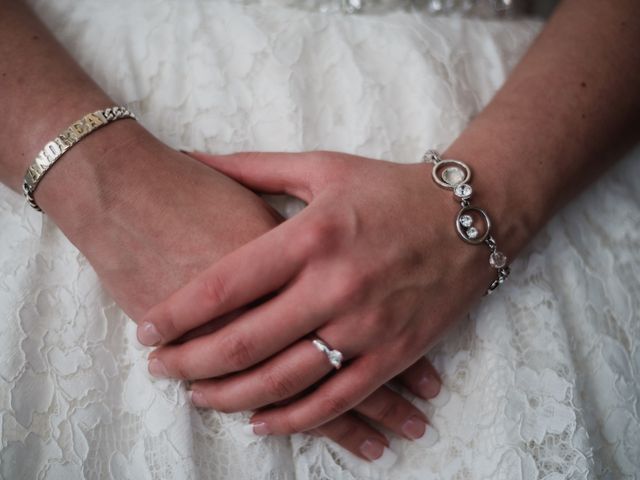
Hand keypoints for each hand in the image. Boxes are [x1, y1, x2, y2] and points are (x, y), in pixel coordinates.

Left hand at [37, 127, 444, 461]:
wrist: (473, 217)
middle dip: (190, 363)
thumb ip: (251, 168)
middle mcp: (336, 285)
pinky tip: (260, 421)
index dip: (177, 313)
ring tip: (198, 396)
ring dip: (231, 396)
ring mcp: (367, 327)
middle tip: (159, 368)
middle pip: (245, 342)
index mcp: (312, 236)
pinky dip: (293, 419)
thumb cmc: (390, 189)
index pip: (226, 284)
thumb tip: (189, 157)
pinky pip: (335, 400)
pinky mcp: (394, 355)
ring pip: (284, 380)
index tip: (146, 329)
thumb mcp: (321, 167)